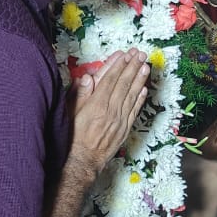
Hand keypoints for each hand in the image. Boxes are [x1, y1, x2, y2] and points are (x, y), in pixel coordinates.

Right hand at [68, 49, 149, 176]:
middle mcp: (111, 111)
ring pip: (132, 95)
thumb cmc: (73, 138)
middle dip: (132, 67)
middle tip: (140, 54)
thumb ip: (80, 94)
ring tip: (145, 66)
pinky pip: (134, 110)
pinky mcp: (125, 129)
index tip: (126, 54)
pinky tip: (144, 89)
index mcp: (97, 105)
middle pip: (124, 84)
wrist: (82, 162)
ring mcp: (120, 120)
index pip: (111, 80)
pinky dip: (140, 99)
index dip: (119, 65)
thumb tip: (87, 77)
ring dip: (140, 79)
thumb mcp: (70, 113)